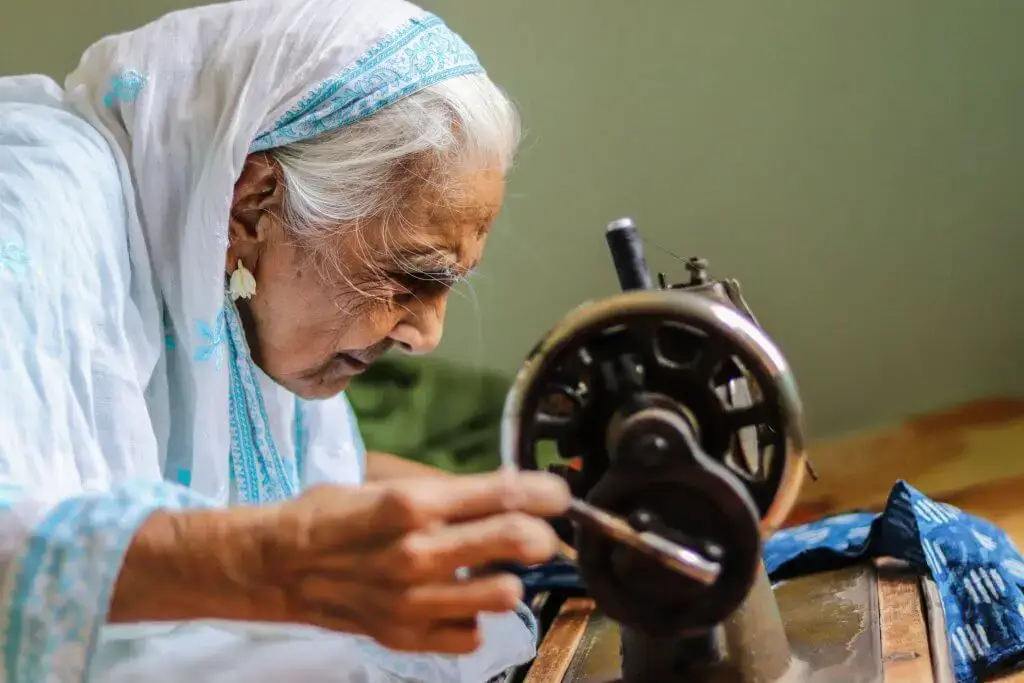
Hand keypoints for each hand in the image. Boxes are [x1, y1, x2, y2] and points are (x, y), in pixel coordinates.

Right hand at [260, 470, 569, 653]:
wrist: (275, 567)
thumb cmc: (329, 515)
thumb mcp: (385, 484)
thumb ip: (447, 491)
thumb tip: (507, 488)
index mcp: (413, 504)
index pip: (505, 494)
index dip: (546, 492)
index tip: (558, 494)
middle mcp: (419, 553)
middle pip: (518, 542)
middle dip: (541, 534)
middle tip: (535, 530)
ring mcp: (415, 601)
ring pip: (507, 594)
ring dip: (508, 578)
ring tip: (489, 568)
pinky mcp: (407, 636)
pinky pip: (472, 634)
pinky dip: (472, 617)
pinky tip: (455, 599)